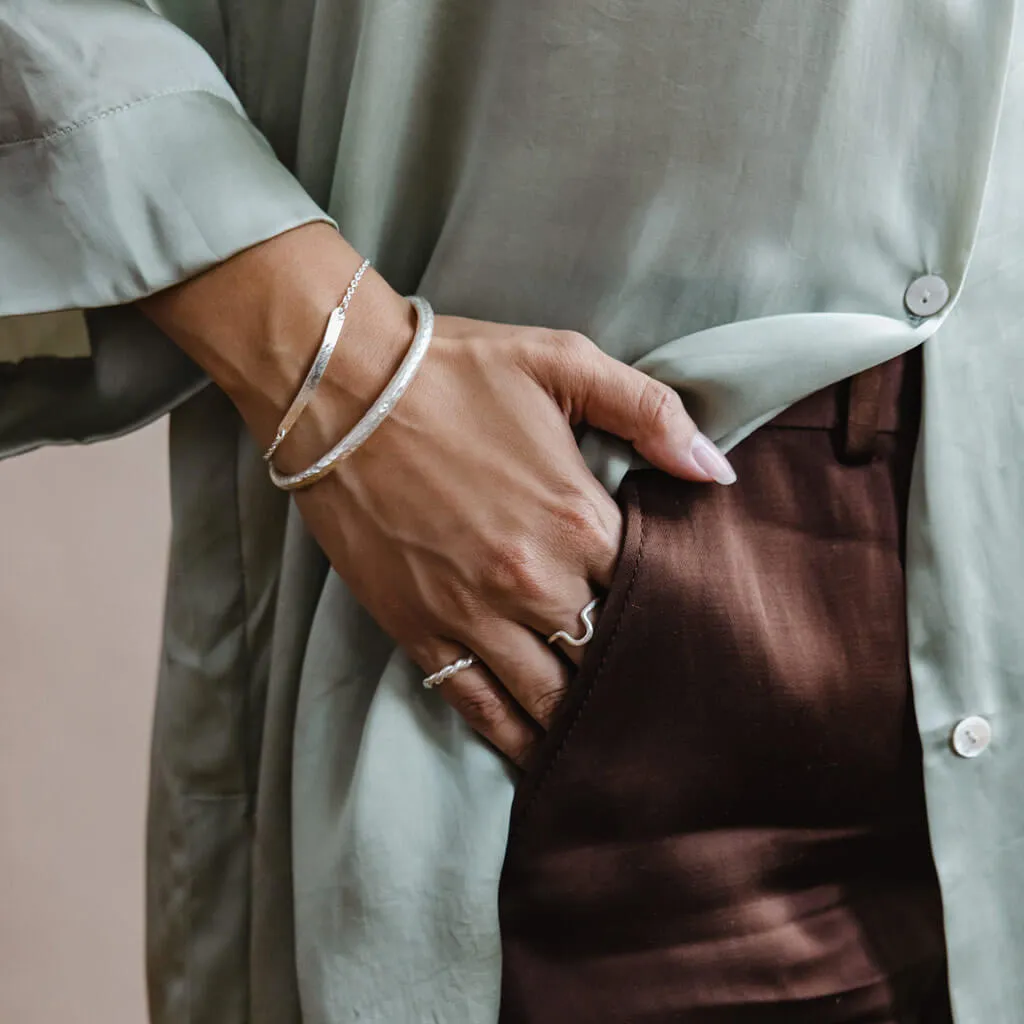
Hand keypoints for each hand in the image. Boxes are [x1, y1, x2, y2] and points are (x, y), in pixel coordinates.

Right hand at [140, 225, 734, 764]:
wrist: (337, 388)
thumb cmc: (453, 370)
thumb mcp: (563, 361)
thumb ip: (650, 412)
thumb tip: (718, 472)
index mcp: (579, 517)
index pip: (655, 592)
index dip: (677, 612)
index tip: (693, 629)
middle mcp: (535, 580)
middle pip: (609, 655)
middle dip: (637, 673)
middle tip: (668, 698)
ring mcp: (474, 614)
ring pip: (552, 698)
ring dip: (586, 722)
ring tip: (619, 743)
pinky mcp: (420, 631)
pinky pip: (479, 708)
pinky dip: (515, 740)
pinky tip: (541, 760)